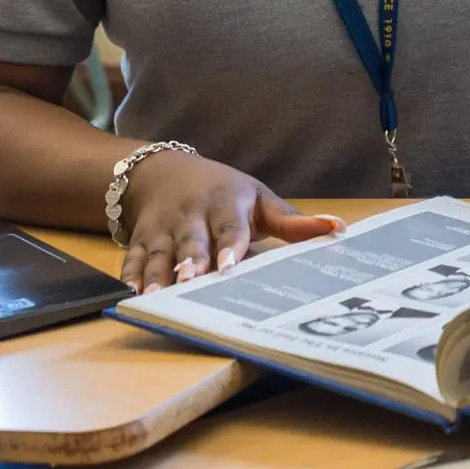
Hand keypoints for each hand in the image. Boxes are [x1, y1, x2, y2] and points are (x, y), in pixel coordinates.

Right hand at [117, 151, 343, 291]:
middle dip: (190, 261)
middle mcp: (192, 216)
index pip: (230, 227)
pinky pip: (132, 258)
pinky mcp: (140, 239)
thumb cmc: (223, 191)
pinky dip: (130, 276)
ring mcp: (163, 228)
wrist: (161, 171)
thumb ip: (293, 221)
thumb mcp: (258, 199)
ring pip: (159, 253)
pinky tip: (131, 295)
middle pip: (191, 241)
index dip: (230, 246)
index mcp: (225, 204)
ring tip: (156, 297)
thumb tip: (338, 228)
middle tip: (191, 282)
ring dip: (157, 275)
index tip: (230, 266)